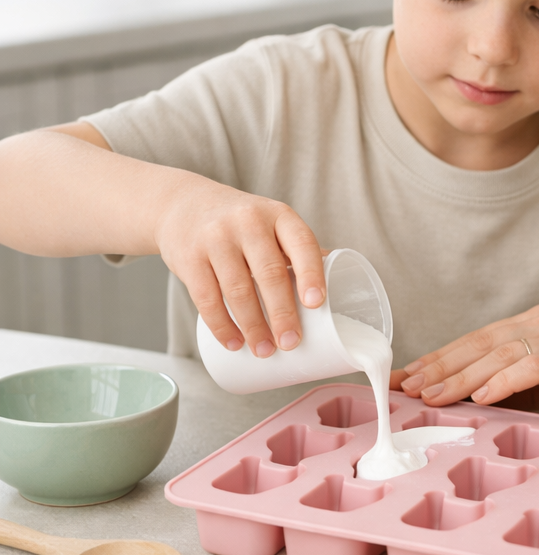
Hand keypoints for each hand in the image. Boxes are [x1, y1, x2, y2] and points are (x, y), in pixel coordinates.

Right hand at [154, 178, 325, 357]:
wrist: (183, 204)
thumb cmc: (241, 222)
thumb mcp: (272, 222)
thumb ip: (298, 249)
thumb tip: (338, 283)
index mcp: (279, 215)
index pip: (302, 243)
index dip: (311, 274)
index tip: (317, 304)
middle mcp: (248, 222)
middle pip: (270, 273)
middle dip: (282, 313)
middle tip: (291, 342)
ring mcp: (216, 239)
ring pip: (237, 290)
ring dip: (253, 326)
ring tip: (264, 350)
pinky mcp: (189, 258)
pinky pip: (206, 298)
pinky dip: (221, 325)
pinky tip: (233, 342)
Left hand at [393, 304, 538, 432]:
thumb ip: (519, 388)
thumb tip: (468, 404)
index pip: (479, 340)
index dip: (441, 357)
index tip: (408, 376)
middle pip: (481, 342)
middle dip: (440, 365)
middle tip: (406, 386)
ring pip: (500, 353)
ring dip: (462, 376)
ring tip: (431, 395)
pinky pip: (534, 367)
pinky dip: (504, 380)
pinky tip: (481, 396)